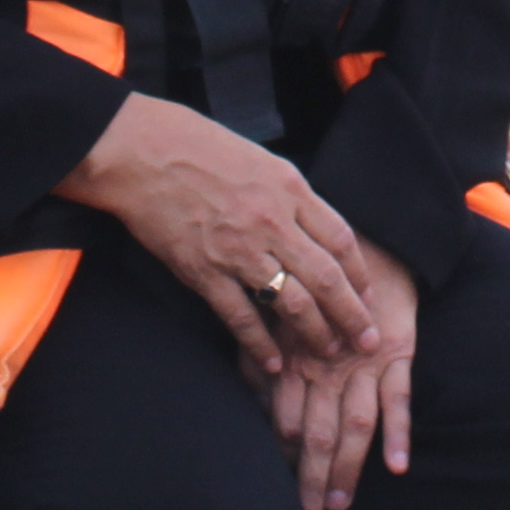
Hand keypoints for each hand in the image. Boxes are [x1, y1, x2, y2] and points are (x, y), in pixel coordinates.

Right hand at [57, 92, 383, 380]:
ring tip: (329, 353)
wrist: (141, 153)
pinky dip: (260, 344)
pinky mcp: (204, 272)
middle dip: (352, 314)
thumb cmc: (198, 146)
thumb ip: (288, 194)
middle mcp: (272, 221)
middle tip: (367, 340)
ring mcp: (239, 250)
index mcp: (290, 188)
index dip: (359, 273)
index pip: (341, 239)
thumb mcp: (260, 159)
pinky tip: (274, 363)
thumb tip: (312, 225)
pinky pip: (242, 317)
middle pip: (326, 278)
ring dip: (315, 333)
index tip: (368, 294)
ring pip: (292, 303)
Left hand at [262, 233, 419, 509]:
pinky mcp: (397, 352)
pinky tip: (397, 465)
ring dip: (347, 468)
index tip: (273, 499)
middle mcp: (326, 367)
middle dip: (309, 481)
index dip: (279, 462)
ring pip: (354, 425)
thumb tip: (248, 398)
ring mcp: (364, 363)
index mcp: (295, 359)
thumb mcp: (277, 314)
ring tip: (339, 506)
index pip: (283, 421)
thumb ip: (261, 356)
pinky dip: (399, 431)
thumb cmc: (315, 282)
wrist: (370, 240)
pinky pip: (399, 397)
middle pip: (316, 434)